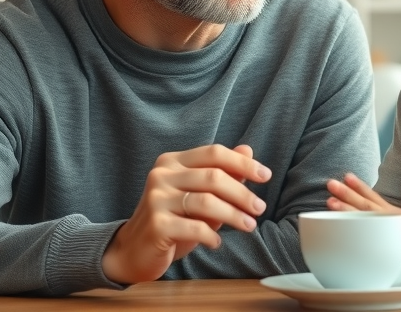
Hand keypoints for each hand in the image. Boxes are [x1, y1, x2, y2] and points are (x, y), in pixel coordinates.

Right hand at [101, 144, 271, 284]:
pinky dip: (211, 235)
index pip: (213, 153)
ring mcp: (156, 199)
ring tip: (249, 226)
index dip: (242, 163)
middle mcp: (161, 175)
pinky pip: (194, 227)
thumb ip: (222, 173)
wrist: (134, 250)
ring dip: (233, 215)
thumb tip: (248, 150)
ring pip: (206, 201)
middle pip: (213, 177)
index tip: (266, 176)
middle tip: (259, 208)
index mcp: (172, 162)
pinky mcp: (156, 224)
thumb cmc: (172, 220)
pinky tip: (217, 242)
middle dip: (242, 193)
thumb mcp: (198, 195)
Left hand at [327, 172, 400, 275]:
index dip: (360, 187)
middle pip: (363, 208)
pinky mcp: (382, 252)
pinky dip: (350, 234)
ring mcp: (382, 239)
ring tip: (330, 202)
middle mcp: (386, 226)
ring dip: (345, 213)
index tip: (347, 176)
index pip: (373, 198)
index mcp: (394, 216)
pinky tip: (336, 227)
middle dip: (346, 196)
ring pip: (361, 224)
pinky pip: (362, 241)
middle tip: (331, 184)